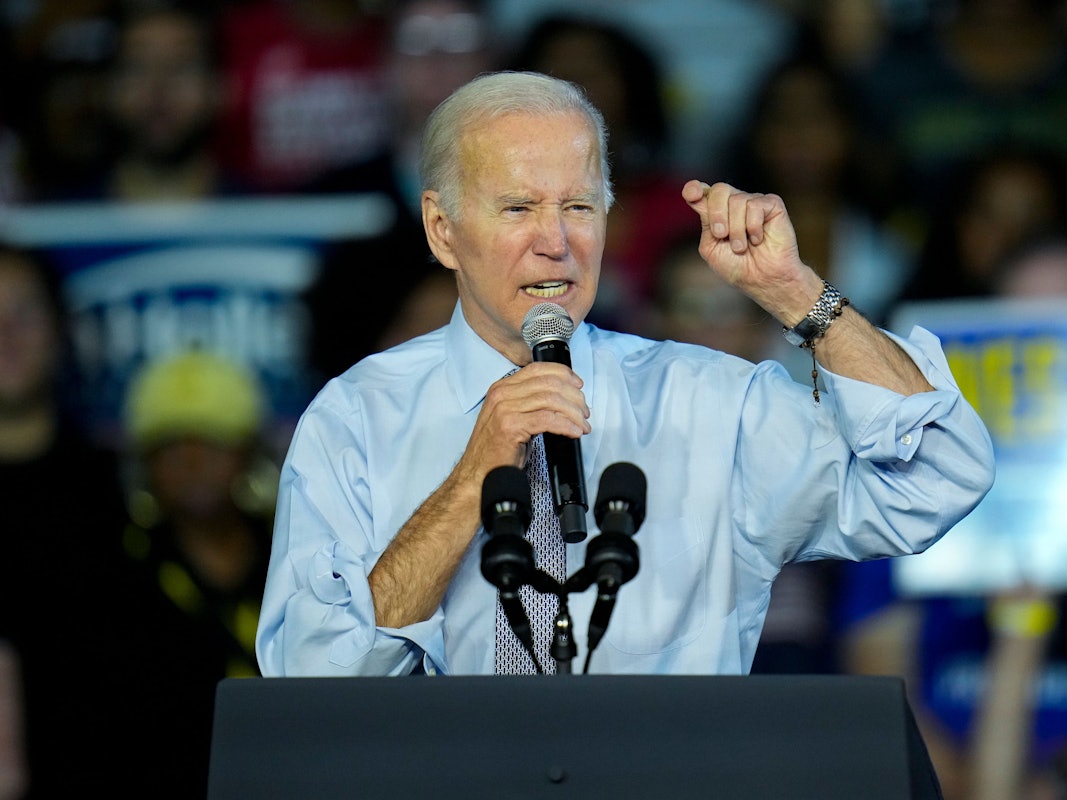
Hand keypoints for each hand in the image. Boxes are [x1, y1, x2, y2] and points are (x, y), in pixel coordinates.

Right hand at [456, 361, 590, 480]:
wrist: (479, 473)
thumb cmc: (497, 450)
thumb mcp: (512, 417)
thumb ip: (530, 402)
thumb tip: (562, 397)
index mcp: (502, 388)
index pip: (538, 369)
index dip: (564, 374)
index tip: (578, 386)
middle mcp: (502, 394)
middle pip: (549, 383)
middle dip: (574, 397)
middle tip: (584, 412)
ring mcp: (505, 409)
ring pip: (551, 400)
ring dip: (573, 413)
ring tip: (582, 424)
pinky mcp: (511, 426)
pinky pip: (548, 419)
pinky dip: (566, 425)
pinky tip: (574, 432)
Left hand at [682, 180, 822, 324]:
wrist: (763, 280)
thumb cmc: (737, 267)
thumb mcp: (711, 246)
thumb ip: (705, 220)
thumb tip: (699, 193)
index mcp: (717, 213)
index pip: (703, 193)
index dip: (694, 189)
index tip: (691, 194)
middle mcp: (735, 204)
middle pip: (720, 190)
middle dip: (717, 214)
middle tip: (721, 235)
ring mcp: (753, 202)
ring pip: (737, 200)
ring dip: (736, 229)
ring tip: (742, 247)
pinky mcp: (772, 205)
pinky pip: (755, 205)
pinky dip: (753, 227)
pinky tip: (758, 239)